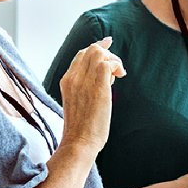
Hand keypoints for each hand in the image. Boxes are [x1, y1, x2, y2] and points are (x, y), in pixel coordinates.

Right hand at [57, 37, 124, 154]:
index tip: (107, 44)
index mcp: (66, 81)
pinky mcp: (97, 88)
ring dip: (113, 60)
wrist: (79, 143)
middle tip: (116, 67)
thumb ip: (85, 86)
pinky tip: (120, 76)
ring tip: (118, 75)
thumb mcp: (77, 102)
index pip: (81, 54)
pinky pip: (108, 64)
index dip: (96, 47)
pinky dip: (117, 65)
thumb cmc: (81, 128)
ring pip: (99, 53)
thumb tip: (105, 76)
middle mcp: (73, 78)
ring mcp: (84, 81)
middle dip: (107, 53)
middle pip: (90, 49)